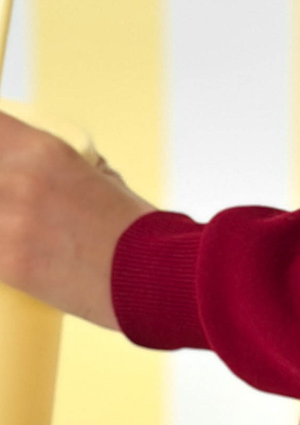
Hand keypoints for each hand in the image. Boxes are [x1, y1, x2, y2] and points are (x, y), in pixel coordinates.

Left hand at [0, 109, 157, 329]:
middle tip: (15, 202)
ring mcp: (8, 222)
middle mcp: (19, 178)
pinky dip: (2, 251)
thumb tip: (55, 171)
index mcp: (43, 150)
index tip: (5, 153)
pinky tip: (15, 257)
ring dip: (2, 221)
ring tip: (18, 231)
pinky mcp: (7, 263)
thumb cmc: (138, 231)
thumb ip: (70, 170)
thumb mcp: (104, 179)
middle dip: (3, 188)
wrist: (158, 275)